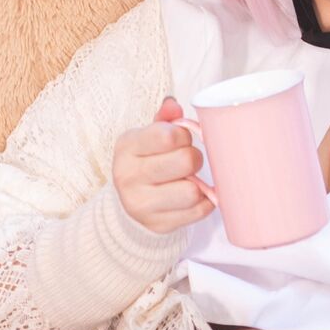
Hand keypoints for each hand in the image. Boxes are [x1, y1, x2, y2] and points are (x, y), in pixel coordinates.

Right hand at [112, 97, 215, 232]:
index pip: (170, 135)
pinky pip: (198, 211)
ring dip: (198, 184)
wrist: (129, 203)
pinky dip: (203, 202)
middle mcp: (128, 176)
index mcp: (127, 146)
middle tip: (188, 162)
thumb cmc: (145, 162)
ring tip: (188, 180)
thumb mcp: (147, 137)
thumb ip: (164, 120)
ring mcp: (141, 204)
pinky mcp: (158, 224)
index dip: (184, 135)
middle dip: (194, 159)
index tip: (181, 140)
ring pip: (193, 191)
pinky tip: (192, 197)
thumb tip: (173, 104)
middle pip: (186, 161)